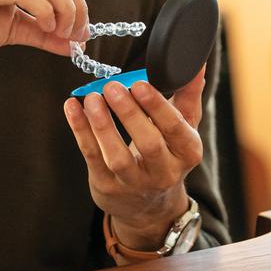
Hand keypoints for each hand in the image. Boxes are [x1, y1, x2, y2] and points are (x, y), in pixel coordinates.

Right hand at [0, 0, 88, 58]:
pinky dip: (43, 9)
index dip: (79, 0)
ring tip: (61, 32)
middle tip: (77, 34)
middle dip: (77, 5)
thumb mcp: (8, 29)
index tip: (82, 31)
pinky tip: (44, 27)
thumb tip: (74, 46)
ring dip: (64, 7)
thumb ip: (41, 33)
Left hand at [64, 68, 205, 249]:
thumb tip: (197, 63)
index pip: (175, 128)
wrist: (149, 207)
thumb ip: (188, 94)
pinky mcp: (107, 187)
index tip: (140, 83)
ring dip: (102, 125)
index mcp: (187, 152)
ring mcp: (134, 183)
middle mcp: (164, 172)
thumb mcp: (183, 128)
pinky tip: (73, 108)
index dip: (157, 106)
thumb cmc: (166, 154)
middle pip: (149, 144)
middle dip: (129, 114)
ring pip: (117, 156)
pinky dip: (80, 131)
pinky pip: (93, 157)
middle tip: (113, 87)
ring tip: (92, 98)